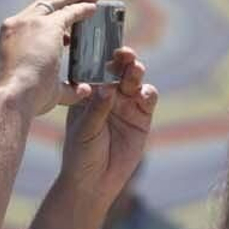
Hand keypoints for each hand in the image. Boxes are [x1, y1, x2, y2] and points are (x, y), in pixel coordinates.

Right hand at [0, 0, 101, 115]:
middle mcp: (17, 24)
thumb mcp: (48, 90)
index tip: (68, 17)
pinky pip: (69, 11)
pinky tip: (94, 8)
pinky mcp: (47, 26)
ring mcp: (30, 22)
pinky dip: (83, 8)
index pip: (34, 19)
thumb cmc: (27, 100)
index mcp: (11, 38)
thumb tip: (84, 89)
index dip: (53, 15)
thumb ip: (67, 89)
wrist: (15, 97)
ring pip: (56, 0)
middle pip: (44, 3)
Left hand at [58, 48, 158, 211]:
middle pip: (119, 71)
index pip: (97, 68)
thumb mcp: (85, 129)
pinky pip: (148, 99)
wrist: (94, 181)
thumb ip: (97, 109)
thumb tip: (108, 88)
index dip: (103, 56)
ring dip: (136, 73)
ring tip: (134, 70)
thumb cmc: (81, 153)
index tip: (105, 47)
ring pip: (134, 81)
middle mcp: (109, 94)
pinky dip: (148, 93)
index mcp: (89, 92)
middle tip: (125, 54)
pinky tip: (144, 95)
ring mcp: (126, 105)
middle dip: (123, 60)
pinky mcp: (142, 118)